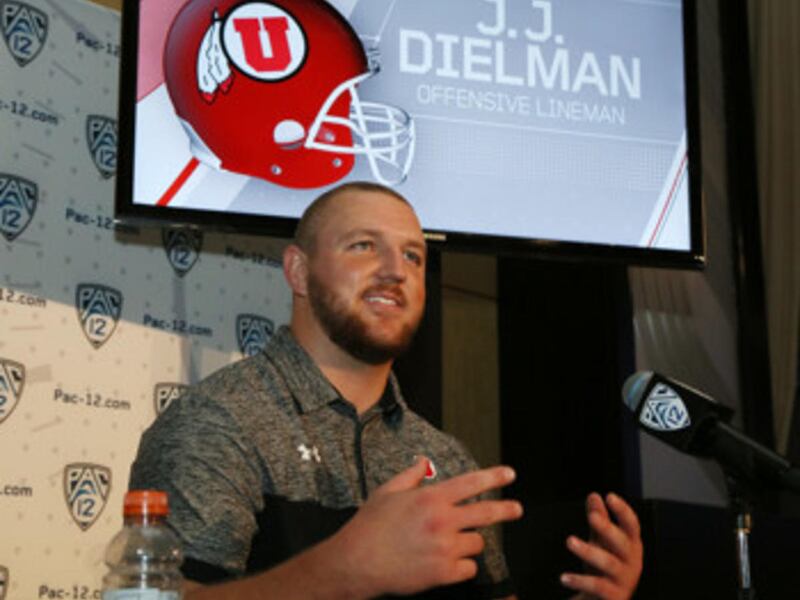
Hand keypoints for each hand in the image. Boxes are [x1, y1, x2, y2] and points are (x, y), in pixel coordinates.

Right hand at [333, 457, 522, 597]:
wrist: (357, 563)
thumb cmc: (370, 526)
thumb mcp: (387, 491)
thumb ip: (410, 475)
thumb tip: (423, 462)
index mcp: (430, 498)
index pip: (470, 483)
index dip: (493, 477)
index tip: (509, 475)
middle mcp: (441, 521)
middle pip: (486, 513)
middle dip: (507, 510)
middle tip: (516, 509)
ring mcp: (444, 548)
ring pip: (477, 542)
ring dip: (469, 542)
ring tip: (450, 543)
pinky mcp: (443, 573)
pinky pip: (469, 568)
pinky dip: (462, 566)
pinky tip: (448, 562)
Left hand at [561, 492, 642, 599]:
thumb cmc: (606, 567)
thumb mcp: (602, 542)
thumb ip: (599, 520)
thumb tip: (594, 495)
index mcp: (631, 545)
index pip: (632, 525)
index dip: (623, 511)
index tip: (609, 496)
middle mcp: (632, 561)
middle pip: (621, 542)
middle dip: (607, 528)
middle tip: (590, 516)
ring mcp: (624, 580)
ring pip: (608, 563)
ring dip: (588, 551)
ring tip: (569, 541)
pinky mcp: (614, 596)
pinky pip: (597, 586)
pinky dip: (580, 581)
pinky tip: (564, 577)